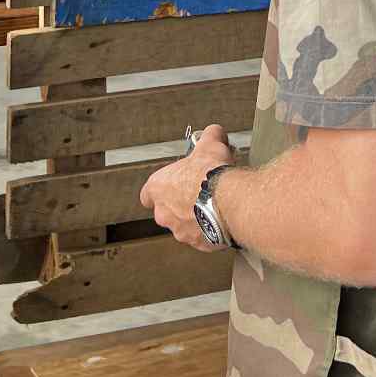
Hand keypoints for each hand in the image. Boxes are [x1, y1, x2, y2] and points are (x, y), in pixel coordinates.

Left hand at [140, 125, 234, 249]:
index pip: (147, 194)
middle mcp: (165, 213)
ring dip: (196, 219)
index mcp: (159, 188)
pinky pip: (203, 238)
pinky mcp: (199, 243)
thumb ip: (209, 137)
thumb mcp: (210, 144)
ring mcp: (181, 230)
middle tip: (198, 194)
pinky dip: (211, 231)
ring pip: (184, 226)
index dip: (160, 190)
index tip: (171, 186)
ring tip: (214, 207)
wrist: (227, 201)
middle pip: (167, 211)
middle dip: (182, 204)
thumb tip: (214, 133)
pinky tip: (222, 220)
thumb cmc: (211, 176)